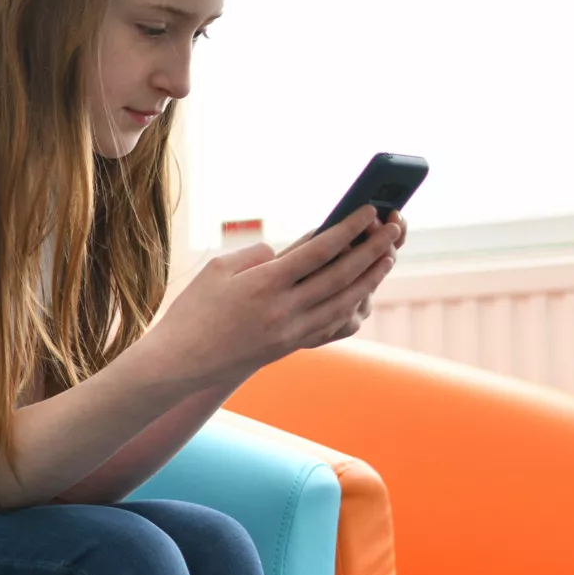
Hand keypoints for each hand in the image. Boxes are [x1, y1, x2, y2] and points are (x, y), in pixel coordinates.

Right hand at [147, 207, 398, 385]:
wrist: (179, 362)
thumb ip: (257, 254)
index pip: (318, 252)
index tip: (368, 212)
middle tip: (393, 229)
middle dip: (371, 250)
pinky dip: (353, 306)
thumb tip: (289, 251)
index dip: (348, 229)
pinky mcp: (289, 347)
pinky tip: (364, 292)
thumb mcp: (218, 270)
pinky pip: (332, 326)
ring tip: (387, 257)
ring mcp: (290, 332)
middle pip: (341, 276)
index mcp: (263, 285)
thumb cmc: (193, 310)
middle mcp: (283, 310)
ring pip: (344, 302)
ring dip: (370, 278)